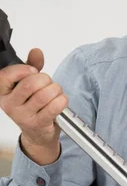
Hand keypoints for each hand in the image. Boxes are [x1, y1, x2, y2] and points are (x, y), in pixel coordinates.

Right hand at [0, 48, 67, 163]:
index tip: (33, 70)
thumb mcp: (28, 84)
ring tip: (56, 93)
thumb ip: (32, 66)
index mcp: (3, 92)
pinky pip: (54, 107)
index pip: (6, 76)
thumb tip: (36, 52)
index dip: (23, 70)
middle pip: (30, 84)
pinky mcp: (38, 124)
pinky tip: (61, 101)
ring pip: (44, 95)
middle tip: (49, 83)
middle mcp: (10, 105)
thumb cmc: (32, 106)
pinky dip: (62, 100)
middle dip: (45, 79)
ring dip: (56, 90)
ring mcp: (23, 116)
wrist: (38, 134)